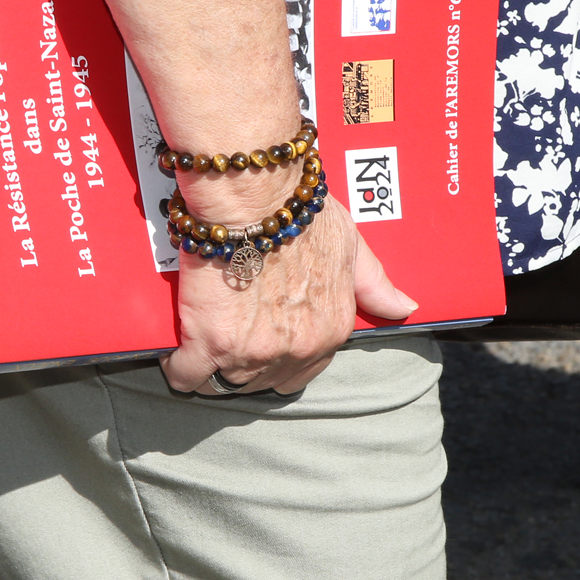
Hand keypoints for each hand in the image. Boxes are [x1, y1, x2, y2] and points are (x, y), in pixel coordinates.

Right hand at [159, 200, 417, 395]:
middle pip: (263, 382)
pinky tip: (175, 354)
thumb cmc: (301, 211)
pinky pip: (187, 376)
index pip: (304, 370)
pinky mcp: (211, 344)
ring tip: (199, 344)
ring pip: (226, 383)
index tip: (259, 338)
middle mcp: (298, 349)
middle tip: (227, 337)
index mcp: (332, 329)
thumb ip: (375, 282)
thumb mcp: (352, 244)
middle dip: (246, 366)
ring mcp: (254, 352)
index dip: (278, 355)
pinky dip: (178, 367)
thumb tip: (404, 307)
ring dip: (212, 368)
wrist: (255, 196)